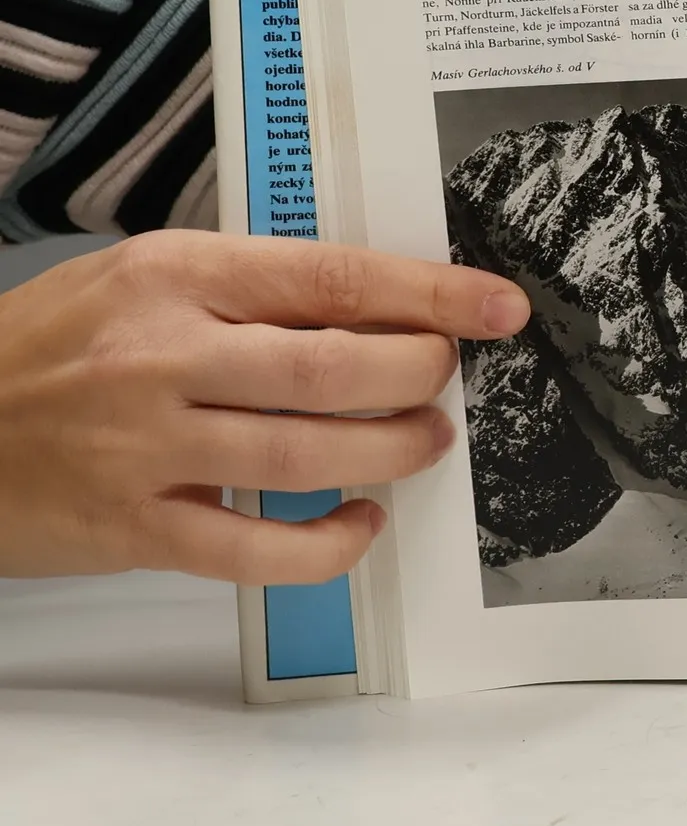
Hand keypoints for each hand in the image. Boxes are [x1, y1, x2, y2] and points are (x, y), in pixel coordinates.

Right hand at [0, 231, 527, 583]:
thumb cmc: (49, 347)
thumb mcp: (140, 278)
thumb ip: (249, 289)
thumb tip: (380, 307)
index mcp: (174, 274)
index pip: (332, 278)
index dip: (430, 295)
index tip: (498, 306)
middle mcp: (161, 356)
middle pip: (335, 369)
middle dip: (420, 376)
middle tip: (445, 379)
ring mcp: (145, 448)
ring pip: (309, 455)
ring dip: (392, 451)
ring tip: (424, 440)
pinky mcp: (133, 529)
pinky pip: (257, 551)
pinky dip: (327, 544)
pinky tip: (357, 522)